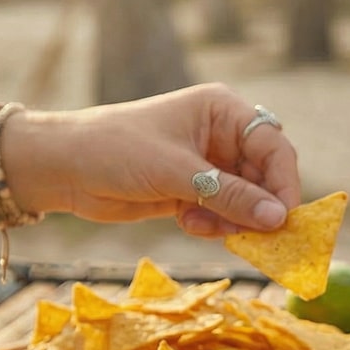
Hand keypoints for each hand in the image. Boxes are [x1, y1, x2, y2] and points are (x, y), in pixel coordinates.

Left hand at [16, 82, 302, 237]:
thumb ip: (230, 196)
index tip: (286, 220)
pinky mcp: (194, 191)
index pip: (274, 147)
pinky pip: (225, 214)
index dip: (284, 184)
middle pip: (265, 177)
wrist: (63, 168)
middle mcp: (222, 135)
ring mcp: (209, 165)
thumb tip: (279, 220)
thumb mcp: (175, 173)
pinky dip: (216, 226)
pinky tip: (188, 225)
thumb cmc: (116, 150)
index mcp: (223, 111)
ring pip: (247, 201)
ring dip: (234, 220)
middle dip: (259, 208)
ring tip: (204, 228)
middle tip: (256, 239)